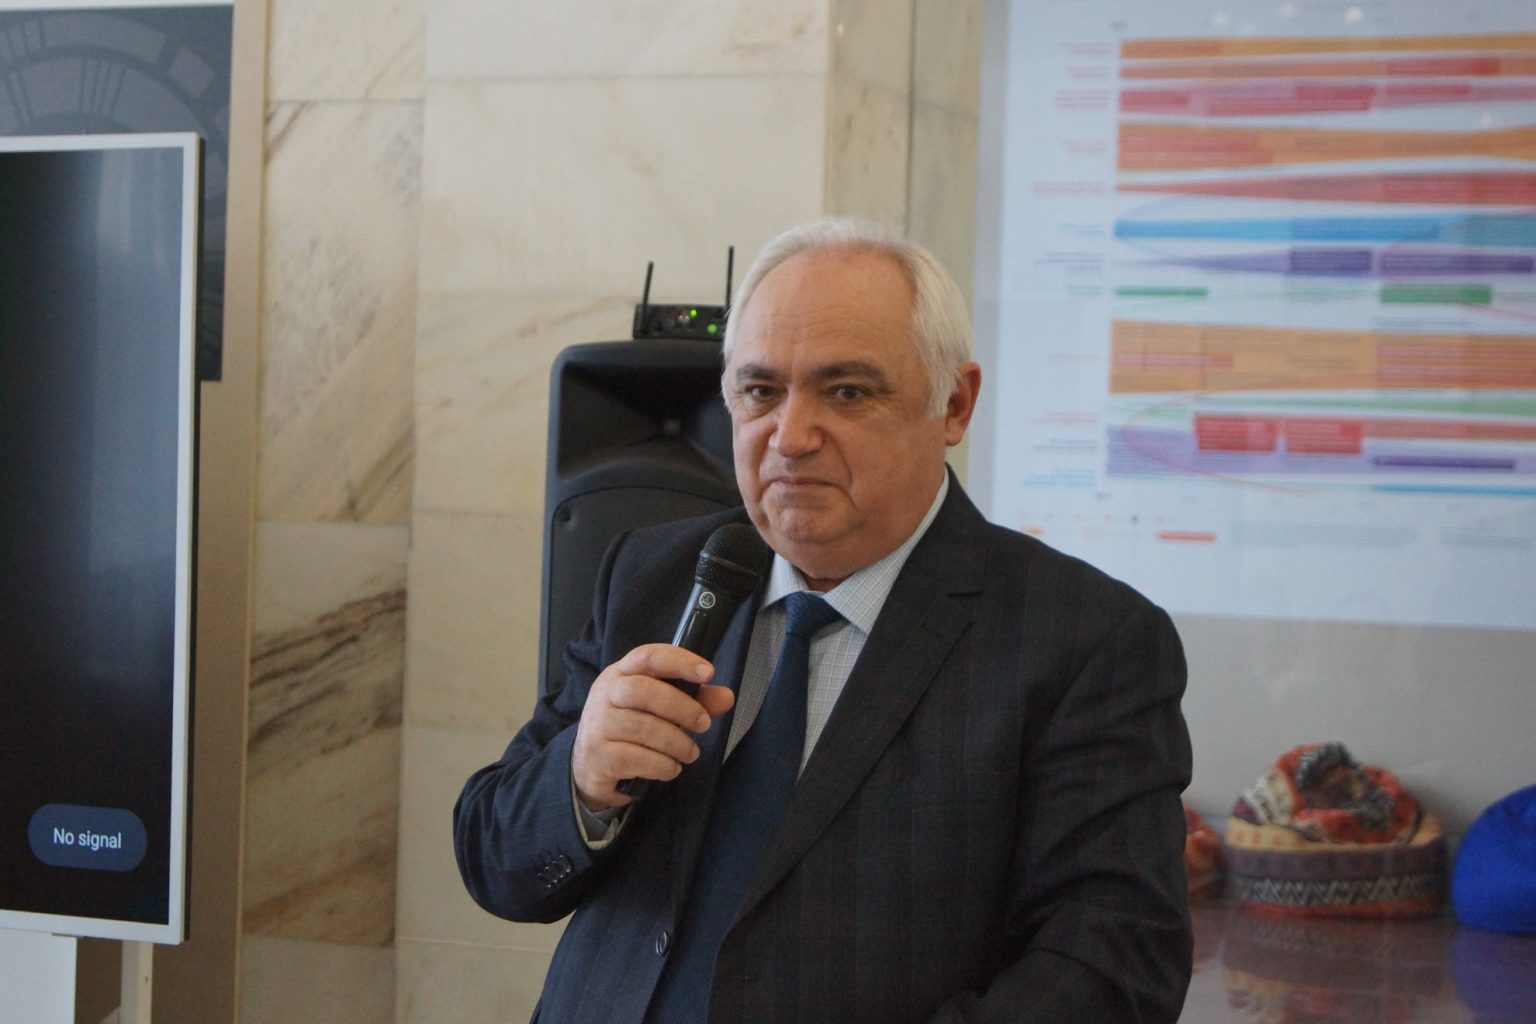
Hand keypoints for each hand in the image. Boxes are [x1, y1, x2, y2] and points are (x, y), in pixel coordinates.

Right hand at [571, 644, 735, 811]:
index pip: (648, 656)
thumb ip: (694, 700)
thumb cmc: (631, 728)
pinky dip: (662, 765)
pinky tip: (671, 768)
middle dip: (682, 707)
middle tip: (704, 724)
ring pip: (642, 727)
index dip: (679, 661)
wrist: (589, 765)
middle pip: (644, 690)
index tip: (708, 673)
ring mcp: (597, 725)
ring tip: (691, 753)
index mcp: (621, 673)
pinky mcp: (597, 756)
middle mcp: (604, 694)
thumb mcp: (659, 708)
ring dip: (676, 743)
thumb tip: (727, 697)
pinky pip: (635, 758)